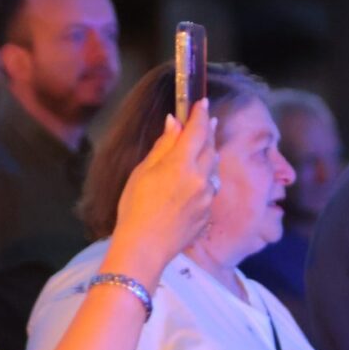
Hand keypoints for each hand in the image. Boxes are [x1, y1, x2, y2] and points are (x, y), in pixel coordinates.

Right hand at [110, 99, 217, 282]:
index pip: (197, 130)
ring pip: (214, 169)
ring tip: (202, 151)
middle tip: (207, 122)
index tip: (203, 102)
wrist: (144, 248)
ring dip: (209, 156)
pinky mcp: (208, 213)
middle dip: (208, 132)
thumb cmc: (135, 209)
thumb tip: (174, 124)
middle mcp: (201, 177)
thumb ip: (162, 147)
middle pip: (210, 147)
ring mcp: (208, 196)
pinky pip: (211, 189)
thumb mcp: (142, 173)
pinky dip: (205, 179)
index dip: (201, 114)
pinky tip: (195, 183)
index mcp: (182, 164)